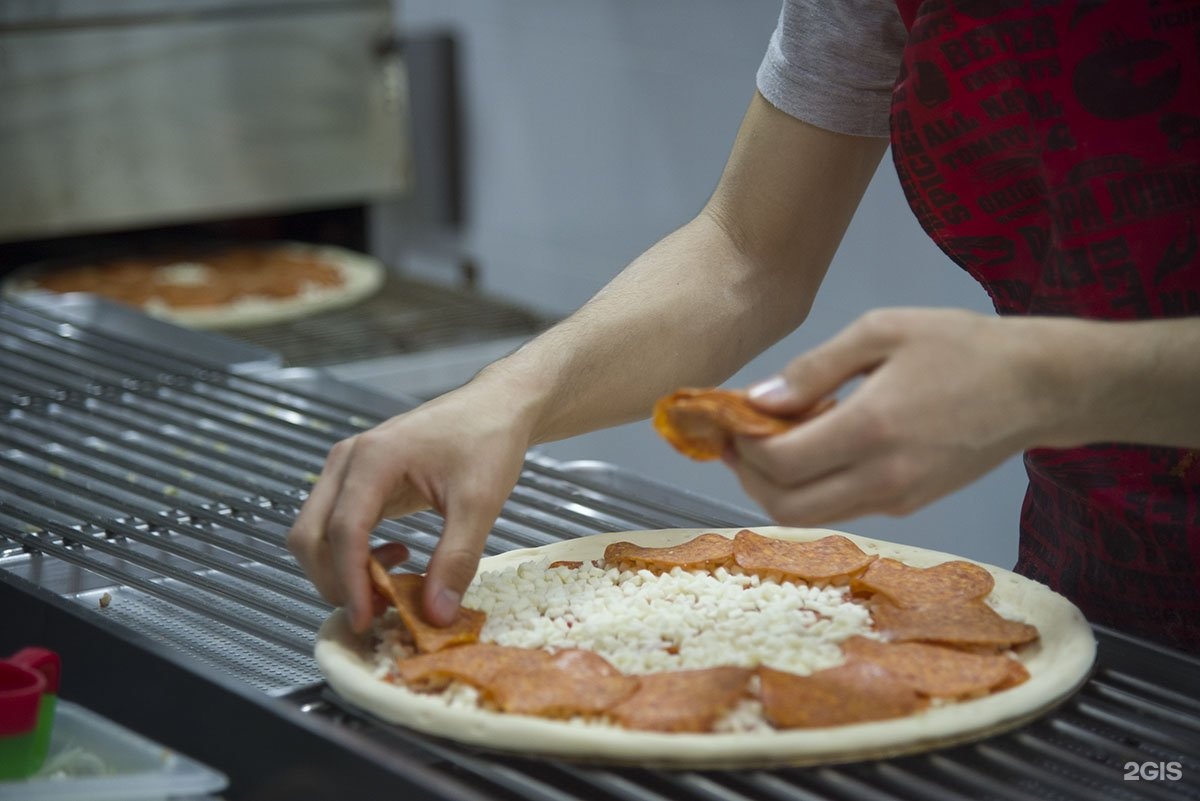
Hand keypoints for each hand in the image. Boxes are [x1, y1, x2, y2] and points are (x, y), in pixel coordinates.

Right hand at [287, 384, 533, 632]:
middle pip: (310, 536)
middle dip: (334, 581)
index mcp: (374, 458)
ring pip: (315, 534)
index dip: (349, 582)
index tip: (365, 621)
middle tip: (378, 611)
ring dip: (342, 570)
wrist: (495, 405)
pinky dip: (353, 555)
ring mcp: (348, 469)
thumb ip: (456, 559)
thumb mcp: (480, 502)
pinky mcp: (357, 480)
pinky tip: (396, 557)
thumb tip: (436, 615)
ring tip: (394, 582)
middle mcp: (349, 461)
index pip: (342, 531)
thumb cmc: (488, 440)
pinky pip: (335, 527)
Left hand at [725, 308, 1048, 524]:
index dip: (741, 445)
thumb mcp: (882, 332)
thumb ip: (814, 369)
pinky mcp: (908, 505)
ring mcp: (897, 499)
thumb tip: (758, 399)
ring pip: (810, 516)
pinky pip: (840, 508)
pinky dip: (811, 486)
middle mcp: (882, 477)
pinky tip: (814, 445)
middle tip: (736, 439)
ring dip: (776, 486)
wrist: (1038, 387)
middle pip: (785, 506)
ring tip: (770, 440)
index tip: (727, 417)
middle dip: (748, 476)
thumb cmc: (961, 347)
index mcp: (871, 429)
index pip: (779, 462)